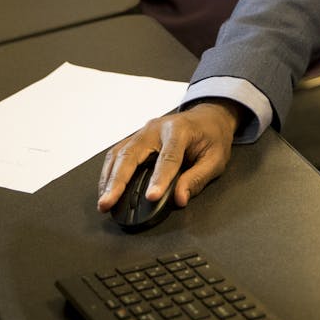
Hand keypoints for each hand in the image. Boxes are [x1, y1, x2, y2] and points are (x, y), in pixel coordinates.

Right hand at [97, 101, 242, 212]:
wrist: (208, 117)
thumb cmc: (213, 137)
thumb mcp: (216, 159)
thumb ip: (198, 178)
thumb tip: (180, 198)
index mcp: (180, 130)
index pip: (168, 157)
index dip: (159, 179)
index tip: (151, 198)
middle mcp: (156, 128)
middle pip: (132, 153)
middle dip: (118, 181)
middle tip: (108, 202)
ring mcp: (143, 131)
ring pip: (119, 153)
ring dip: (108, 178)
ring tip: (103, 201)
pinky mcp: (136, 138)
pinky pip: (118, 154)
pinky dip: (109, 173)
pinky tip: (106, 189)